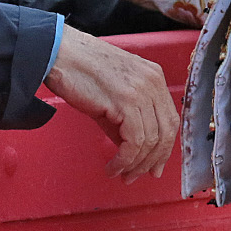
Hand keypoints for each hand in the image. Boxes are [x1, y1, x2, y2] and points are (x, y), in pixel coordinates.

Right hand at [44, 28, 179, 182]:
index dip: (164, 148)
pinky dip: (125, 160)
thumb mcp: (113, 96)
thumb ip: (128, 121)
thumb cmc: (80, 72)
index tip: (153, 166)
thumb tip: (133, 153)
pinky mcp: (125, 101)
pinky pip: (134, 142)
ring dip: (136, 164)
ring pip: (151, 140)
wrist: (59, 54)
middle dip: (154, 160)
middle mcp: (153, 82)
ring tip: (121, 174)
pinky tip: (113, 167)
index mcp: (154, 77)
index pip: (170, 119)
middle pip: (167, 132)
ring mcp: (141, 90)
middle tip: (137, 176)